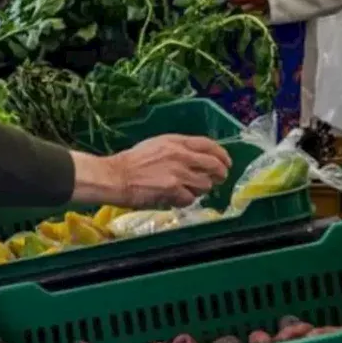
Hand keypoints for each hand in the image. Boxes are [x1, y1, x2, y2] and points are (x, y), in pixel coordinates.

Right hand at [72, 135, 231, 207]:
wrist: (116, 176)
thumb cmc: (132, 161)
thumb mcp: (156, 145)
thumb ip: (178, 149)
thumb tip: (197, 158)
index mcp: (176, 141)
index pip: (209, 145)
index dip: (222, 154)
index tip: (226, 162)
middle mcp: (180, 155)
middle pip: (214, 165)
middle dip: (220, 174)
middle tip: (218, 180)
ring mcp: (178, 173)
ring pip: (205, 185)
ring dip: (200, 189)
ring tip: (187, 190)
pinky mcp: (173, 190)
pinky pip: (190, 198)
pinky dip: (185, 200)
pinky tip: (174, 198)